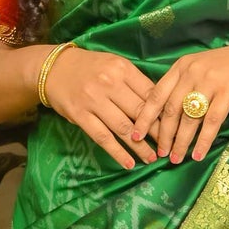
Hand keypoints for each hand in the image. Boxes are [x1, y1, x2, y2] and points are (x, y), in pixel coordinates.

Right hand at [41, 45, 157, 168]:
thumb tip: (159, 106)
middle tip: (168, 147)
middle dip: (157, 133)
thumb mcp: (114, 65)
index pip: (150, 94)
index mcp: (123, 69)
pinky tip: (129, 163)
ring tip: (152, 158)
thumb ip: (134, 82)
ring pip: (124, 128)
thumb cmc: (90, 67)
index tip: (175, 128)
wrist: (53, 68)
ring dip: (140, 147)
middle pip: (140, 112)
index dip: (164, 113)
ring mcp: (94, 100)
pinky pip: (103, 138)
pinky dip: (118, 153)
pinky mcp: (80, 115)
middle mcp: (110, 83)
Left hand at [130, 38, 228, 162]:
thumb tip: (165, 113)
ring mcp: (211, 80)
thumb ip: (184, 84)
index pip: (155, 94)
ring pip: (189, 118)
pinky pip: (211, 122)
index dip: (144, 117)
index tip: (135, 135)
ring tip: (176, 158)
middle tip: (159, 154)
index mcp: (182, 66)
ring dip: (181, 142)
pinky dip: (203, 141)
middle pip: (170, 110)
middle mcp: (193, 71)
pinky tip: (197, 154)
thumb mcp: (203, 69)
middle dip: (163, 135)